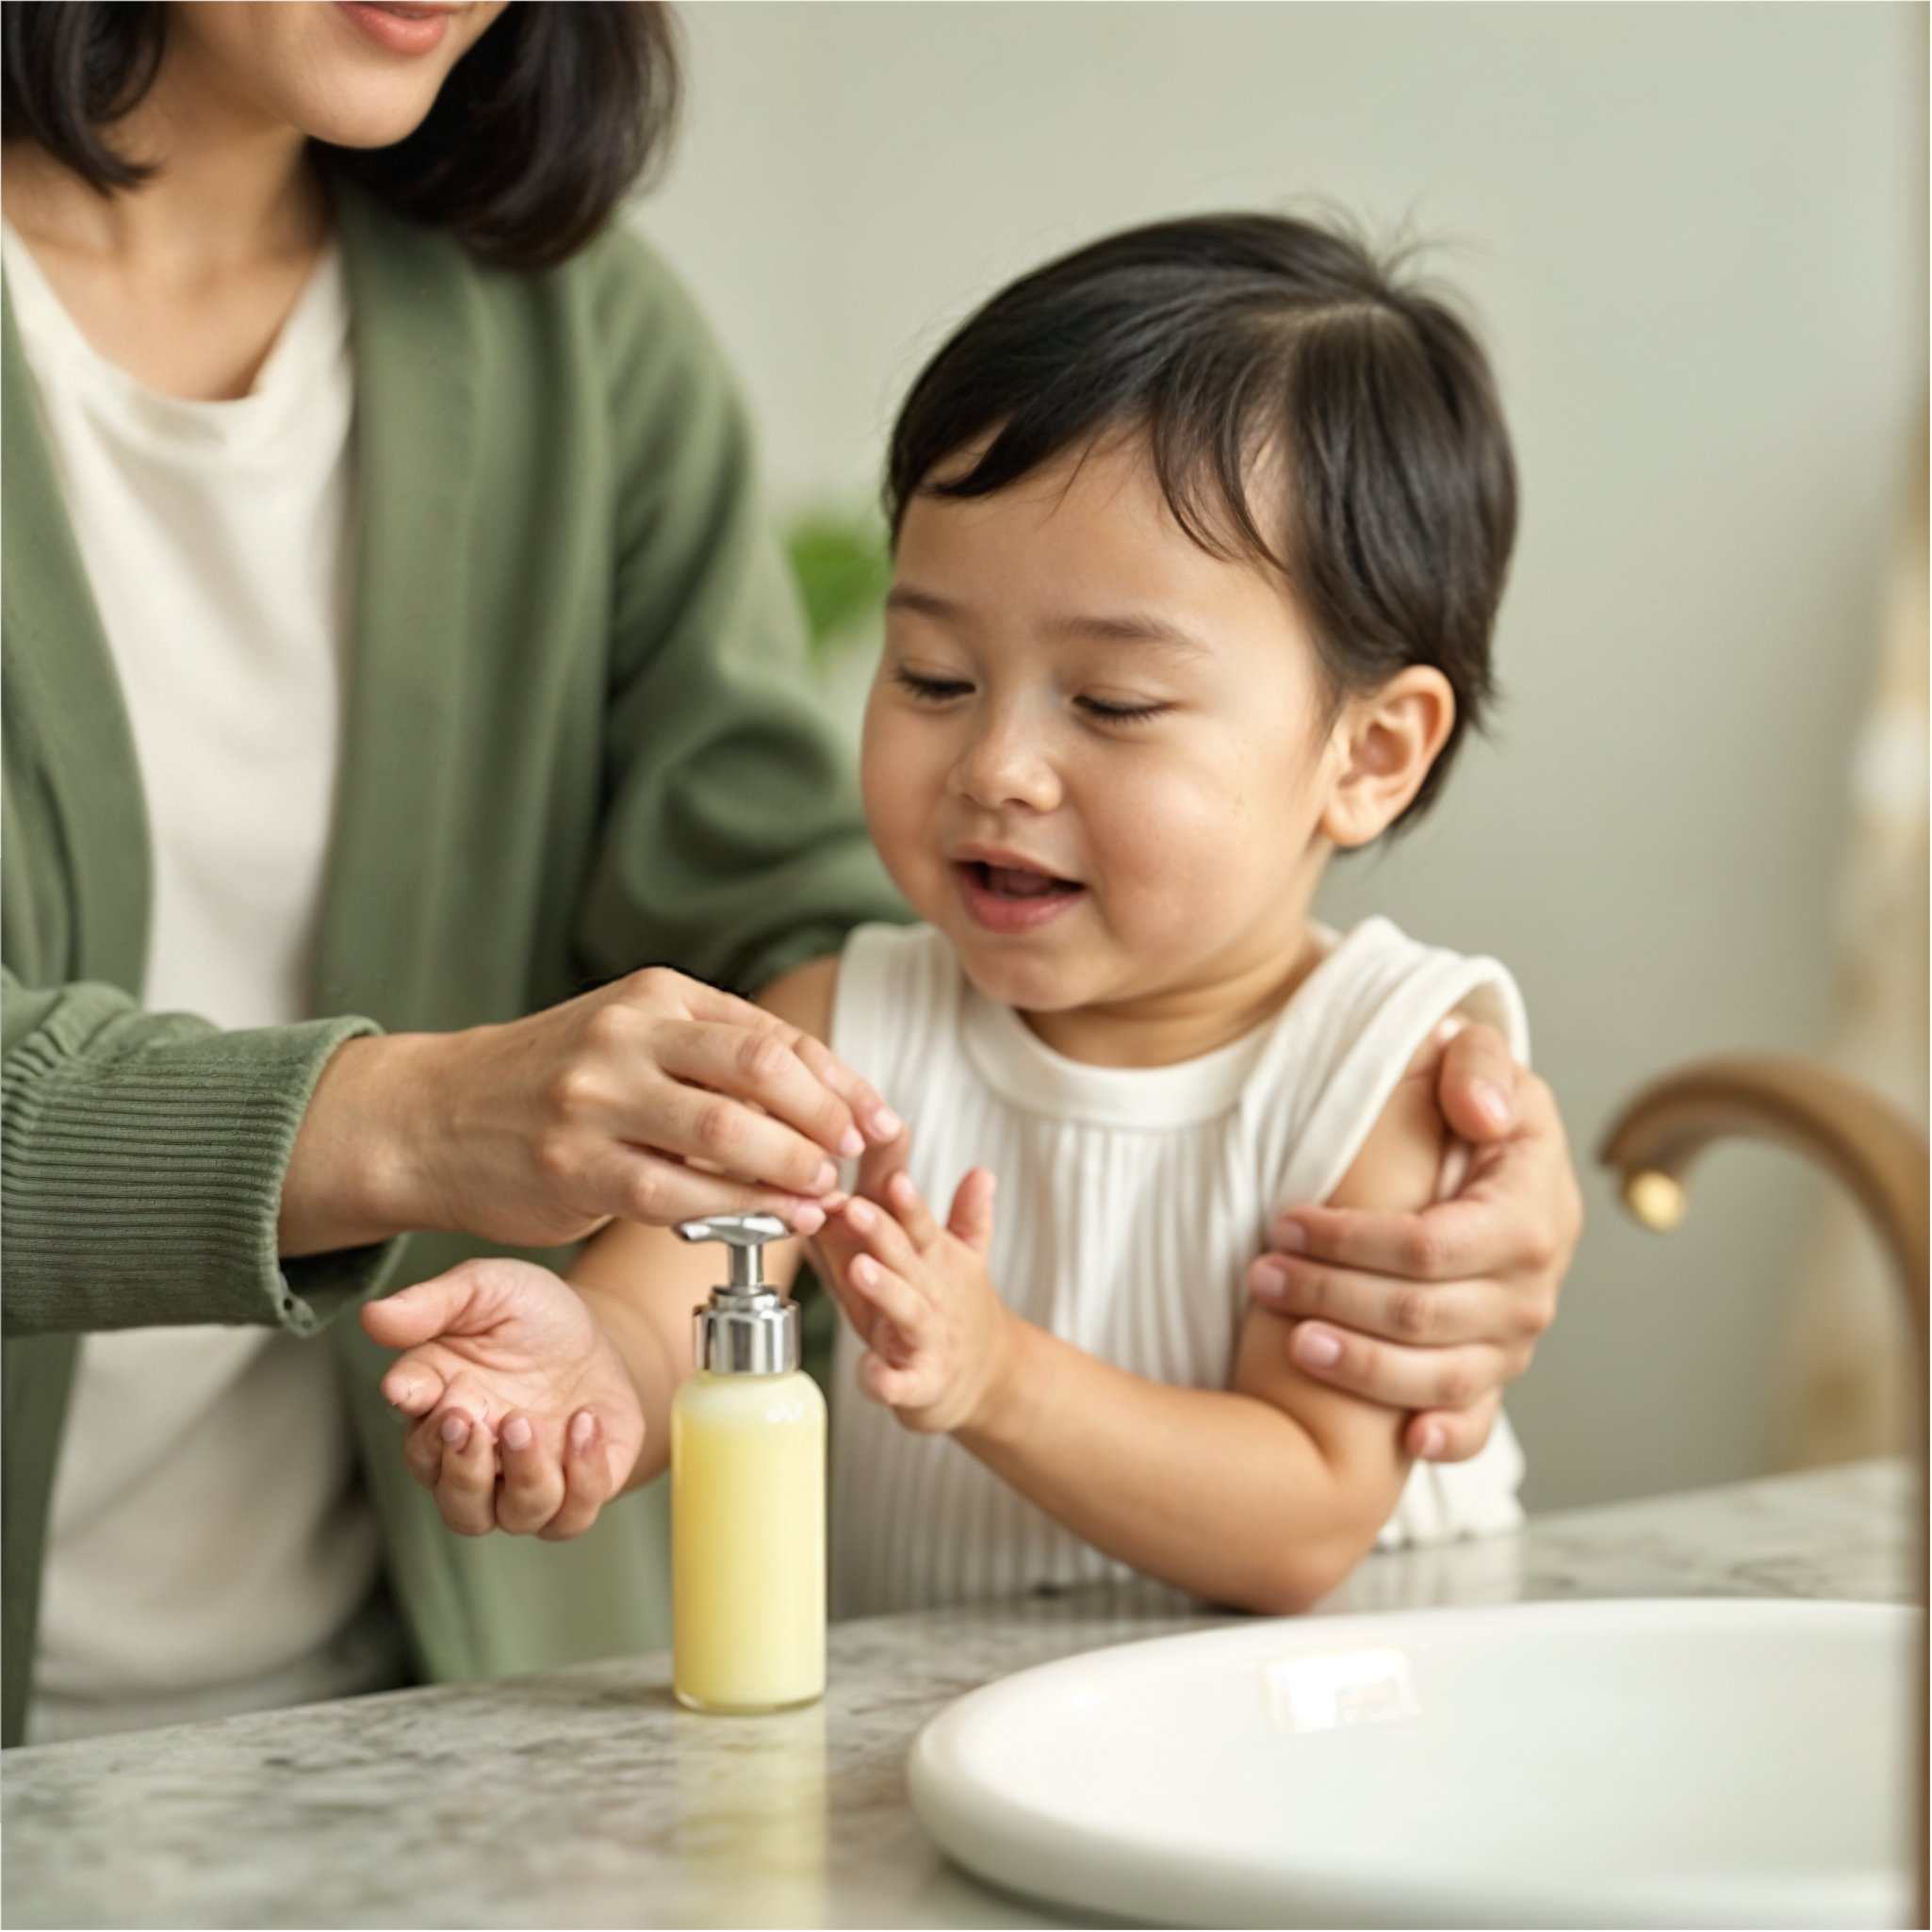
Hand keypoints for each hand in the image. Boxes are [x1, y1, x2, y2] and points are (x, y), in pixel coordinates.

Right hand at [284, 967, 904, 1254]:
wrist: (434, 1116)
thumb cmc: (553, 1081)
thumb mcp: (630, 1037)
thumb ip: (711, 1055)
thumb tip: (824, 1095)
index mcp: (656, 996)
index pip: (772, 1034)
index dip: (839, 1082)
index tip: (878, 1120)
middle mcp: (628, 1035)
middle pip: (761, 1069)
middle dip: (826, 1117)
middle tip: (857, 1155)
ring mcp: (597, 1099)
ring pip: (725, 1131)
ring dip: (791, 1166)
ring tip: (824, 1192)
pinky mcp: (574, 1165)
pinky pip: (675, 1192)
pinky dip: (737, 1209)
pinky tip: (771, 1220)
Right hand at [360, 1259, 649, 1539]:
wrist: (595, 1332)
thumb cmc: (527, 1314)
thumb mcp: (483, 1288)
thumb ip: (432, 1303)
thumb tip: (373, 1316)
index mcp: (443, 1421)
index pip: (422, 1450)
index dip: (428, 1434)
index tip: (434, 1395)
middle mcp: (482, 1464)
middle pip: (460, 1505)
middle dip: (464, 1470)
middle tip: (475, 1420)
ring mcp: (531, 1482)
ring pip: (515, 1516)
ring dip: (524, 1476)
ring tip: (528, 1419)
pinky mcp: (581, 1487)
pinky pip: (574, 1512)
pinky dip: (583, 1475)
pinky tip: (585, 1419)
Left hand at [814, 1167, 1006, 1434]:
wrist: (989, 1380)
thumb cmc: (954, 1311)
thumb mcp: (961, 1261)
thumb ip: (968, 1216)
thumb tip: (982, 1171)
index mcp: (936, 1263)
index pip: (922, 1227)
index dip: (909, 1204)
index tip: (893, 1177)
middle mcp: (934, 1297)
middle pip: (907, 1261)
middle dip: (882, 1234)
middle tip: (854, 1208)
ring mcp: (928, 1341)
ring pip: (907, 1312)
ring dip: (885, 1291)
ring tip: (859, 1270)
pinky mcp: (920, 1384)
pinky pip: (900, 1383)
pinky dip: (884, 1379)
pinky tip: (867, 1368)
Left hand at [1248, 1022, 1581, 1460]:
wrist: (1500, 1164)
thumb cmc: (1476, 1109)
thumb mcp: (1480, 1062)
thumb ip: (1476, 1065)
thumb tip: (1477, 1113)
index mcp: (1529, 1211)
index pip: (1432, 1245)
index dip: (1352, 1240)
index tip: (1287, 1221)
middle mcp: (1531, 1286)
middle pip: (1424, 1314)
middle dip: (1332, 1297)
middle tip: (1261, 1275)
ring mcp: (1514, 1339)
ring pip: (1442, 1376)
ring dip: (1361, 1367)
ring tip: (1290, 1342)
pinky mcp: (1495, 1375)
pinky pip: (1480, 1423)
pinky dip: (1447, 1438)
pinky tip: (1404, 1441)